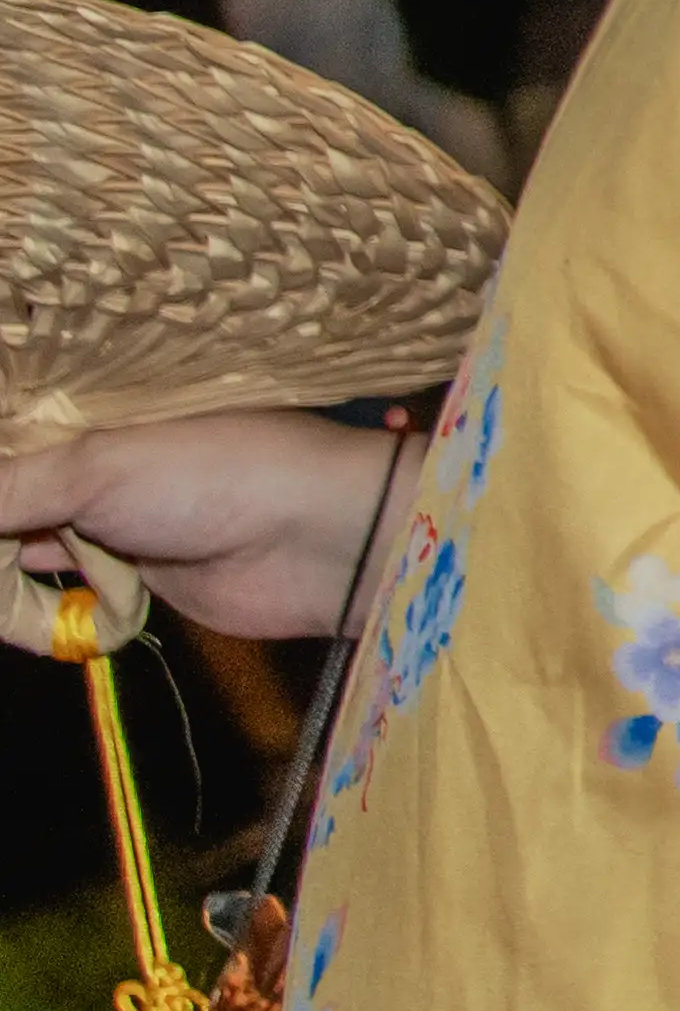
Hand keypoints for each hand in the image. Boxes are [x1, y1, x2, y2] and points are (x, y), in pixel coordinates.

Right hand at [0, 410, 409, 642]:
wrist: (317, 541)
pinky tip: (16, 604)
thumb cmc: (216, 475)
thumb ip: (5, 488)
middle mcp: (91, 455)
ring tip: (15, 565)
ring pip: (18, 538)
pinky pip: (50, 581)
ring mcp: (106, 512)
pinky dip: (26, 595)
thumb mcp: (92, 468)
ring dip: (3, 562)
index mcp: (88, 407)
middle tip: (2, 552)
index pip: (11, 430)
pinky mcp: (124, 568)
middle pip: (10, 488)